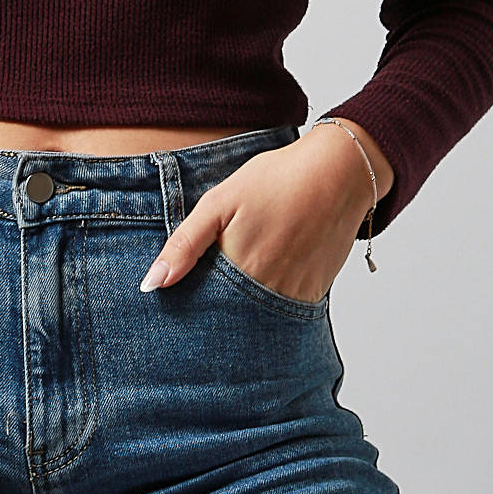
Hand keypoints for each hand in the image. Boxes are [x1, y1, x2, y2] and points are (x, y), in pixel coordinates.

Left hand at [138, 123, 387, 302]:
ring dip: (242, 313)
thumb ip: (184, 245)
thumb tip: (152, 284)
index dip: (188, 308)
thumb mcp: (219, 203)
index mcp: (238, 270)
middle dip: (214, 316)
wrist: (340, 172)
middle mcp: (267, 292)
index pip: (202, 310)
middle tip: (208, 300)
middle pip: (229, 321)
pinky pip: (283, 313)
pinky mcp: (315, 294)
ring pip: (256, 320)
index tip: (176, 308)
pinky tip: (264, 282)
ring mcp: (294, 297)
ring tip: (238, 285)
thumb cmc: (275, 180)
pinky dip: (269, 306)